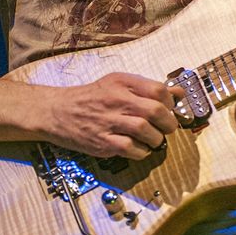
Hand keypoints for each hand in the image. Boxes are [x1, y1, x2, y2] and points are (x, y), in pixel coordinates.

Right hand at [42, 72, 184, 157]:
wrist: (57, 111)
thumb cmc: (92, 98)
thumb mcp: (118, 84)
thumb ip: (147, 88)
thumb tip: (178, 93)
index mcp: (122, 82)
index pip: (157, 89)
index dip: (170, 101)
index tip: (170, 109)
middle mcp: (116, 100)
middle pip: (154, 111)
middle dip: (168, 123)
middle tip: (167, 128)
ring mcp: (108, 122)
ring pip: (145, 130)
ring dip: (156, 138)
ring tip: (154, 139)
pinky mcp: (102, 142)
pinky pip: (131, 149)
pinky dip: (142, 152)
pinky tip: (140, 149)